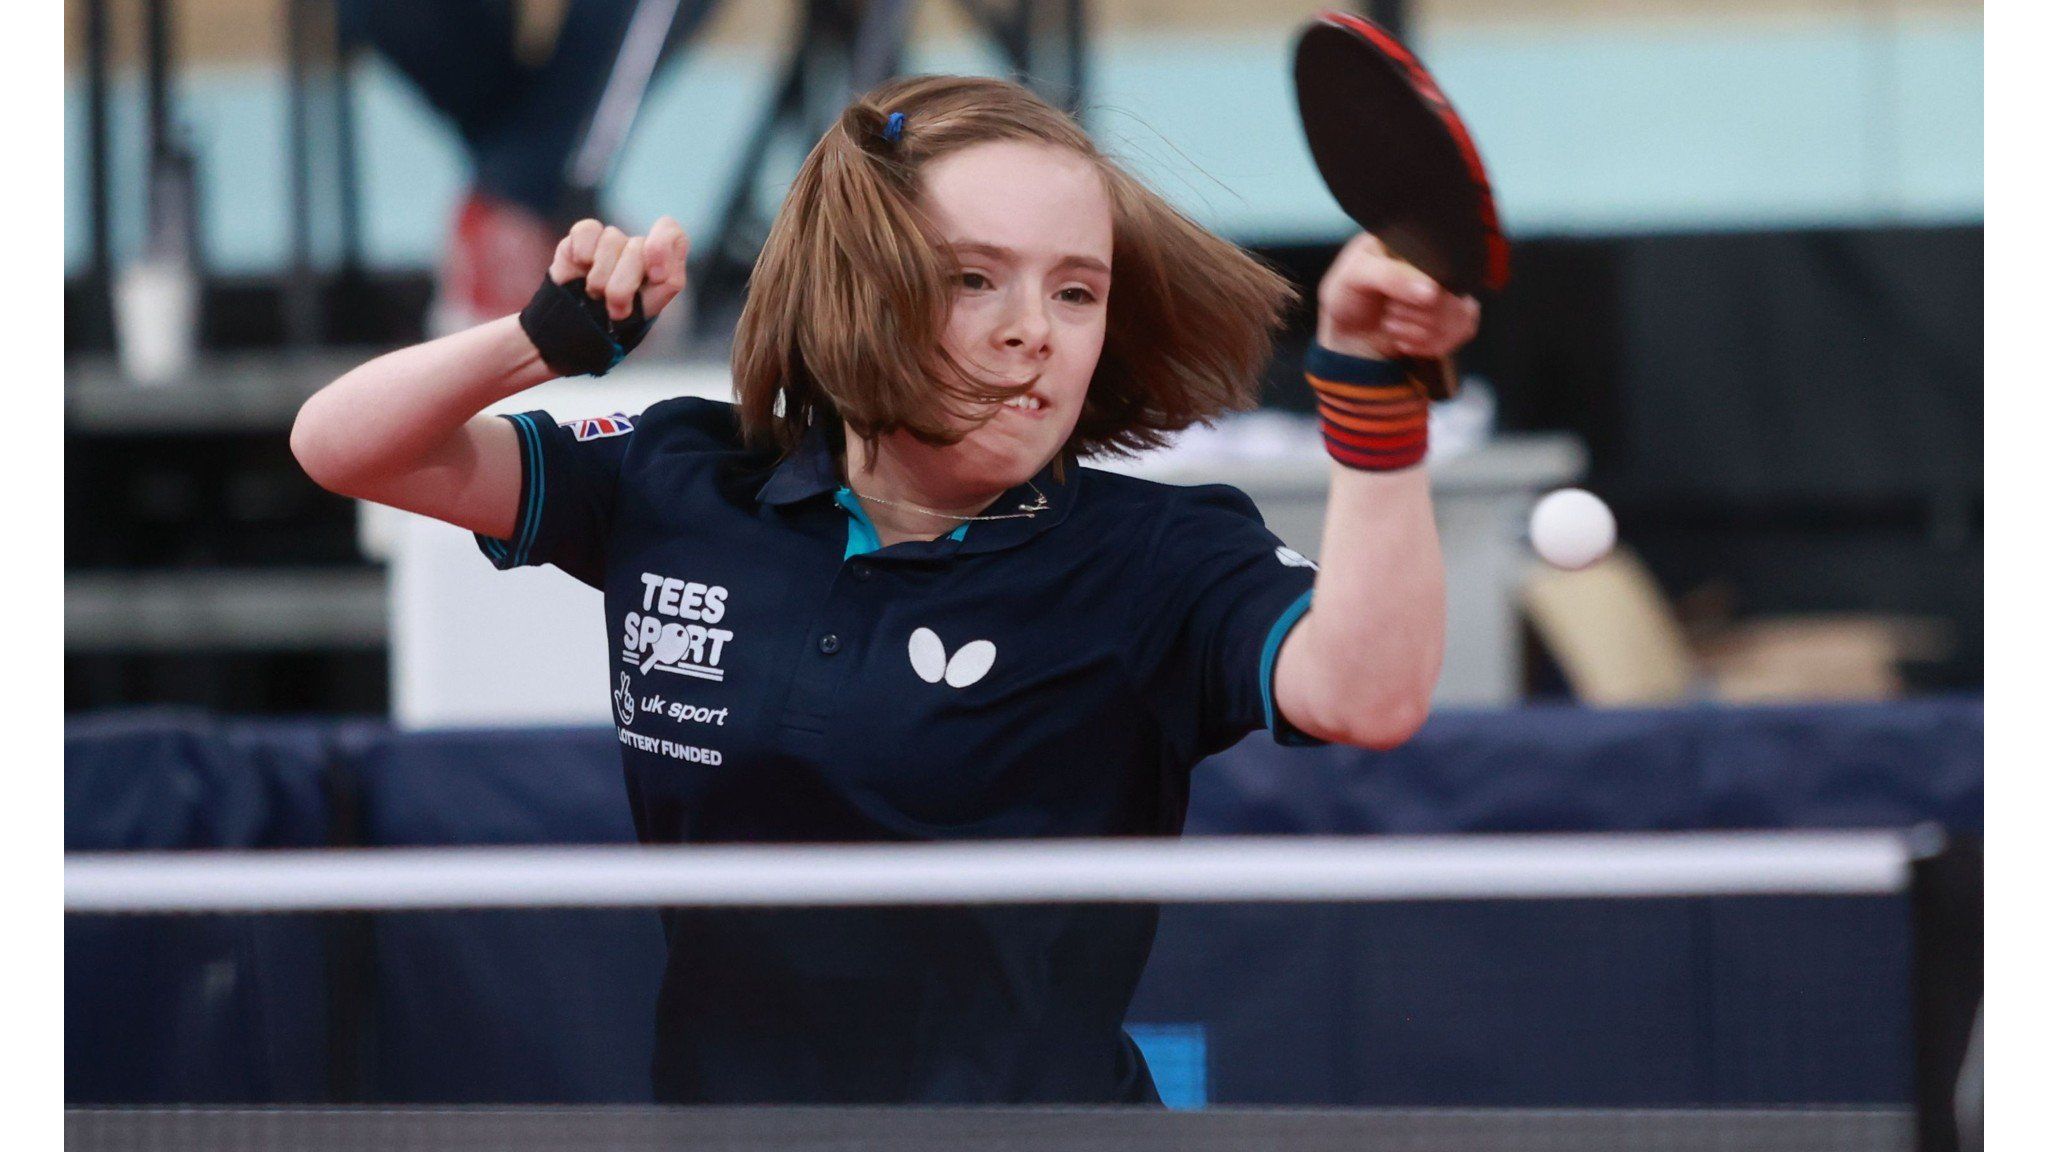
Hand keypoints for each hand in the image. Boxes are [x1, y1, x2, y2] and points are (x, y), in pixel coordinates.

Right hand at [550, 216, 690, 321]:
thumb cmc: (622, 317)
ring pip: (611, 241)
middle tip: (618, 310)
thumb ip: (670, 279)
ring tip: (596, 295)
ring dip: (600, 278)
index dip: (663, 247)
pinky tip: (582, 268)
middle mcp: (637, 246)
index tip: (656, 275)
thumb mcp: (653, 306)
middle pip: (638, 246)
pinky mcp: (585, 235)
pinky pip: (588, 230)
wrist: (585, 327)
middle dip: (623, 285)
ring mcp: (611, 239)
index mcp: (661, 261)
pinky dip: (583, 253)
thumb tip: (656, 255)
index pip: (672, 233)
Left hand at [1315, 232, 1479, 360]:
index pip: (1443, 255)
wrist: (1346, 336)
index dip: (1424, 283)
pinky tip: (1405, 340)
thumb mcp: (1354, 276)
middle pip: (1455, 288)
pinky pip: (1465, 330)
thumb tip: (1432, 290)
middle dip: (1417, 311)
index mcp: (1415, 239)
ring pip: (1462, 312)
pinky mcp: (1453, 316)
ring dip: (1421, 329)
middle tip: (1389, 311)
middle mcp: (1437, 261)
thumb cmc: (1346, 298)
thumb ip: (1390, 276)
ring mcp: (1449, 288)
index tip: (1395, 299)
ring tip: (1392, 323)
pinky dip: (1432, 344)